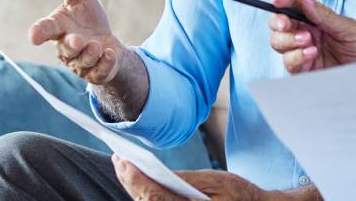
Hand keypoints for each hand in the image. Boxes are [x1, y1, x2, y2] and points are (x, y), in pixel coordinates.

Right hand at [29, 0, 127, 84]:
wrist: (106, 42)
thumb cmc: (87, 19)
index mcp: (58, 28)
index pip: (44, 30)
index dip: (39, 32)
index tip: (34, 36)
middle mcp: (66, 48)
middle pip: (65, 50)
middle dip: (71, 46)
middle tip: (79, 40)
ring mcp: (80, 63)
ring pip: (82, 62)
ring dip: (90, 54)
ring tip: (98, 46)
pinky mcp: (95, 73)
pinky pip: (98, 72)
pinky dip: (105, 64)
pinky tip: (110, 54)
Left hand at [112, 155, 275, 200]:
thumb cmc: (237, 193)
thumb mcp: (215, 180)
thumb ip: (186, 179)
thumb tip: (158, 173)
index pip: (155, 197)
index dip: (137, 180)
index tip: (123, 162)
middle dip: (130, 180)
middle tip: (118, 158)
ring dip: (134, 186)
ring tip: (123, 164)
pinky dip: (144, 191)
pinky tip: (137, 177)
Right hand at [267, 0, 355, 72]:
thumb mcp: (349, 28)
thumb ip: (325, 15)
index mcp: (318, 19)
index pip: (296, 5)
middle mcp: (307, 34)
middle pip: (280, 24)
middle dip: (278, 22)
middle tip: (285, 24)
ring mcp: (303, 52)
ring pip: (279, 42)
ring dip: (288, 39)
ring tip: (308, 41)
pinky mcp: (304, 71)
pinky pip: (289, 62)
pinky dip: (296, 56)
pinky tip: (312, 54)